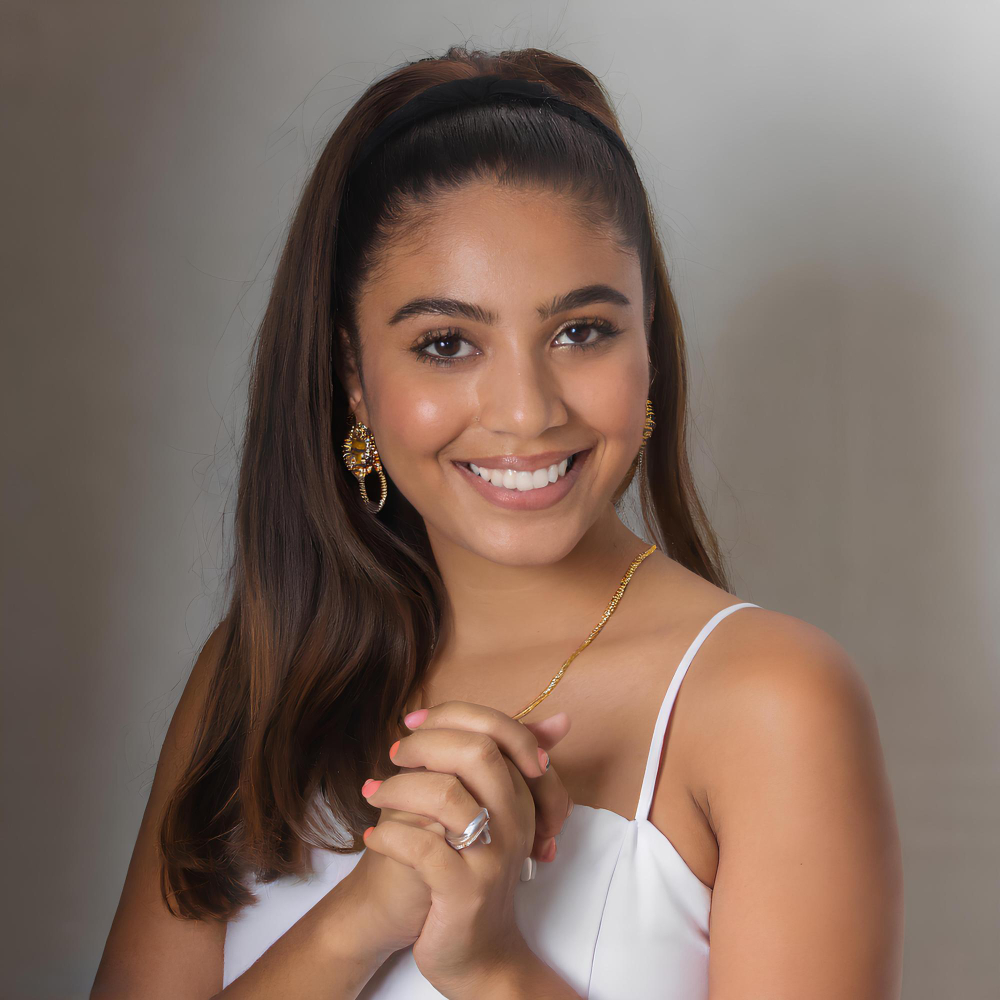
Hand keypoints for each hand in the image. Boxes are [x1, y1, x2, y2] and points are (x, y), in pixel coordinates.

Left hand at [360, 702, 573, 996]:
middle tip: (394, 755)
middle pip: (479, 753)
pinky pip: (424, 849)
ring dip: (398, 787)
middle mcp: (516, 820)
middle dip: (425, 744)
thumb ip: (498, 764)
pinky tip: (373, 837)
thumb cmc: (472, 872)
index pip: (497, 730)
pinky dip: (389, 836)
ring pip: (447, 796)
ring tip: (373, 794)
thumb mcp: (489, 814)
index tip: (410, 724)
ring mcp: (493, 857)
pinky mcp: (466, 892)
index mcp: (521, 793)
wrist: (476, 955)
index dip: (449, 716)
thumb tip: (556, 718)